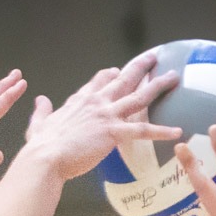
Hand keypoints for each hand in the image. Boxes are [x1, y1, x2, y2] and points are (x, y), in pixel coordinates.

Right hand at [21, 51, 180, 179]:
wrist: (46, 158)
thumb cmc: (41, 146)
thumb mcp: (39, 124)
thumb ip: (42, 111)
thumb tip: (40, 100)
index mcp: (80, 100)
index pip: (99, 81)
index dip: (110, 74)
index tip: (117, 70)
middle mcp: (96, 102)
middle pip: (123, 79)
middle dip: (140, 66)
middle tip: (154, 57)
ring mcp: (107, 115)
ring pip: (139, 96)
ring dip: (158, 85)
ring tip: (173, 77)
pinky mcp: (114, 132)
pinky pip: (143, 130)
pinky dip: (162, 130)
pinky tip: (177, 131)